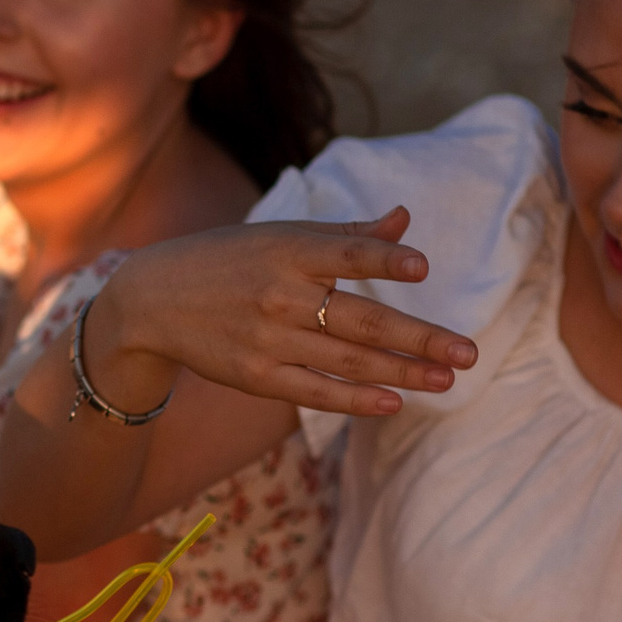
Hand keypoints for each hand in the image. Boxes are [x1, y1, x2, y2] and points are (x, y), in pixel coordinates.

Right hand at [88, 206, 478, 417]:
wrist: (152, 300)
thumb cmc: (228, 259)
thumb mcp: (279, 234)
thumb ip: (346, 234)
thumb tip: (405, 221)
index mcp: (287, 249)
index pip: (345, 254)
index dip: (383, 260)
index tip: (422, 269)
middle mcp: (279, 294)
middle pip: (360, 320)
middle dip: (419, 338)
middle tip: (468, 352)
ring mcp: (267, 339)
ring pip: (347, 360)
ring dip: (402, 372)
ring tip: (447, 378)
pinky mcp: (255, 375)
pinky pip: (315, 391)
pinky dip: (356, 398)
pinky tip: (394, 401)